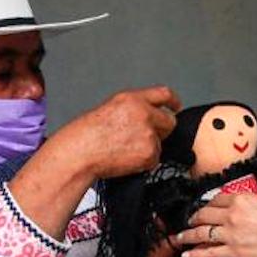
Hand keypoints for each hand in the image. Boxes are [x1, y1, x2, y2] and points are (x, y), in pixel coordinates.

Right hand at [46, 86, 180, 179]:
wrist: (81, 153)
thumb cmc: (87, 135)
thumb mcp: (111, 109)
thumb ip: (134, 108)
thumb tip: (150, 115)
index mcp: (132, 99)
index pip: (163, 94)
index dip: (172, 101)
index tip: (176, 106)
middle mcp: (143, 113)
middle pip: (169, 121)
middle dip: (161, 130)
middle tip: (142, 138)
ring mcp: (148, 133)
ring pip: (160, 142)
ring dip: (148, 147)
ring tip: (125, 148)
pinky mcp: (149, 152)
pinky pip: (154, 158)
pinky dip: (144, 162)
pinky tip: (126, 158)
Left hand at [175, 192, 256, 256]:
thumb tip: (252, 211)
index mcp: (245, 198)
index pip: (218, 198)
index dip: (208, 204)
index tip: (205, 208)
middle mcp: (235, 214)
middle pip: (205, 214)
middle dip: (194, 219)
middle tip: (188, 222)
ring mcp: (233, 234)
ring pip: (202, 233)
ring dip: (188, 236)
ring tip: (180, 238)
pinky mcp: (235, 253)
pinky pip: (209, 253)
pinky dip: (196, 255)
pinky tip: (189, 256)